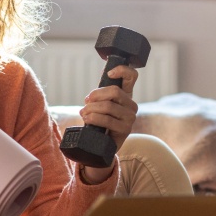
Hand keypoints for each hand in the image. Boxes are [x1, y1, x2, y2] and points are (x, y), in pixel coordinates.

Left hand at [78, 64, 137, 183]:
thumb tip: (94, 91)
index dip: (121, 70)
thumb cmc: (100, 122)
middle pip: (114, 91)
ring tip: (84, 113)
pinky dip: (93, 118)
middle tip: (86, 101)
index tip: (109, 74)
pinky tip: (87, 119)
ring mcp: (130, 117)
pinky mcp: (126, 129)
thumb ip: (100, 95)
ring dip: (91, 109)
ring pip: (108, 106)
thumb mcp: (100, 106)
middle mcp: (132, 105)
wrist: (102, 144)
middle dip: (96, 95)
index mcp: (127, 95)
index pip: (132, 76)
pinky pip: (107, 120)